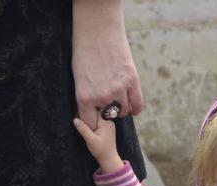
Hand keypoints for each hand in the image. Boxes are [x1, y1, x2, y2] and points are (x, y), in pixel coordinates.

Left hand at [72, 0, 143, 129]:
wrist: (97, 32)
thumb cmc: (84, 52)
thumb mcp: (79, 78)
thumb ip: (87, 96)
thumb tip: (95, 110)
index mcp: (85, 97)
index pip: (91, 123)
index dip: (94, 121)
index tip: (96, 118)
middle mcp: (103, 97)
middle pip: (110, 117)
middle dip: (108, 113)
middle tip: (107, 103)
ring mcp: (119, 90)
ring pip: (124, 110)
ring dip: (121, 107)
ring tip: (118, 98)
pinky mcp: (132, 81)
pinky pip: (137, 104)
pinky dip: (135, 108)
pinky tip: (133, 107)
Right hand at [73, 113, 123, 172]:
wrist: (109, 158)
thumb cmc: (100, 150)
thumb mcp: (90, 140)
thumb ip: (83, 129)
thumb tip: (75, 119)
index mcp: (106, 123)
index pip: (97, 109)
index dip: (88, 108)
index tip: (80, 109)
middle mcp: (109, 121)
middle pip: (97, 111)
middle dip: (89, 111)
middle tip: (79, 113)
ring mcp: (109, 124)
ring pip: (98, 115)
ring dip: (91, 116)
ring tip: (82, 118)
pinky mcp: (107, 127)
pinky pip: (99, 120)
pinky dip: (93, 120)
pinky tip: (88, 123)